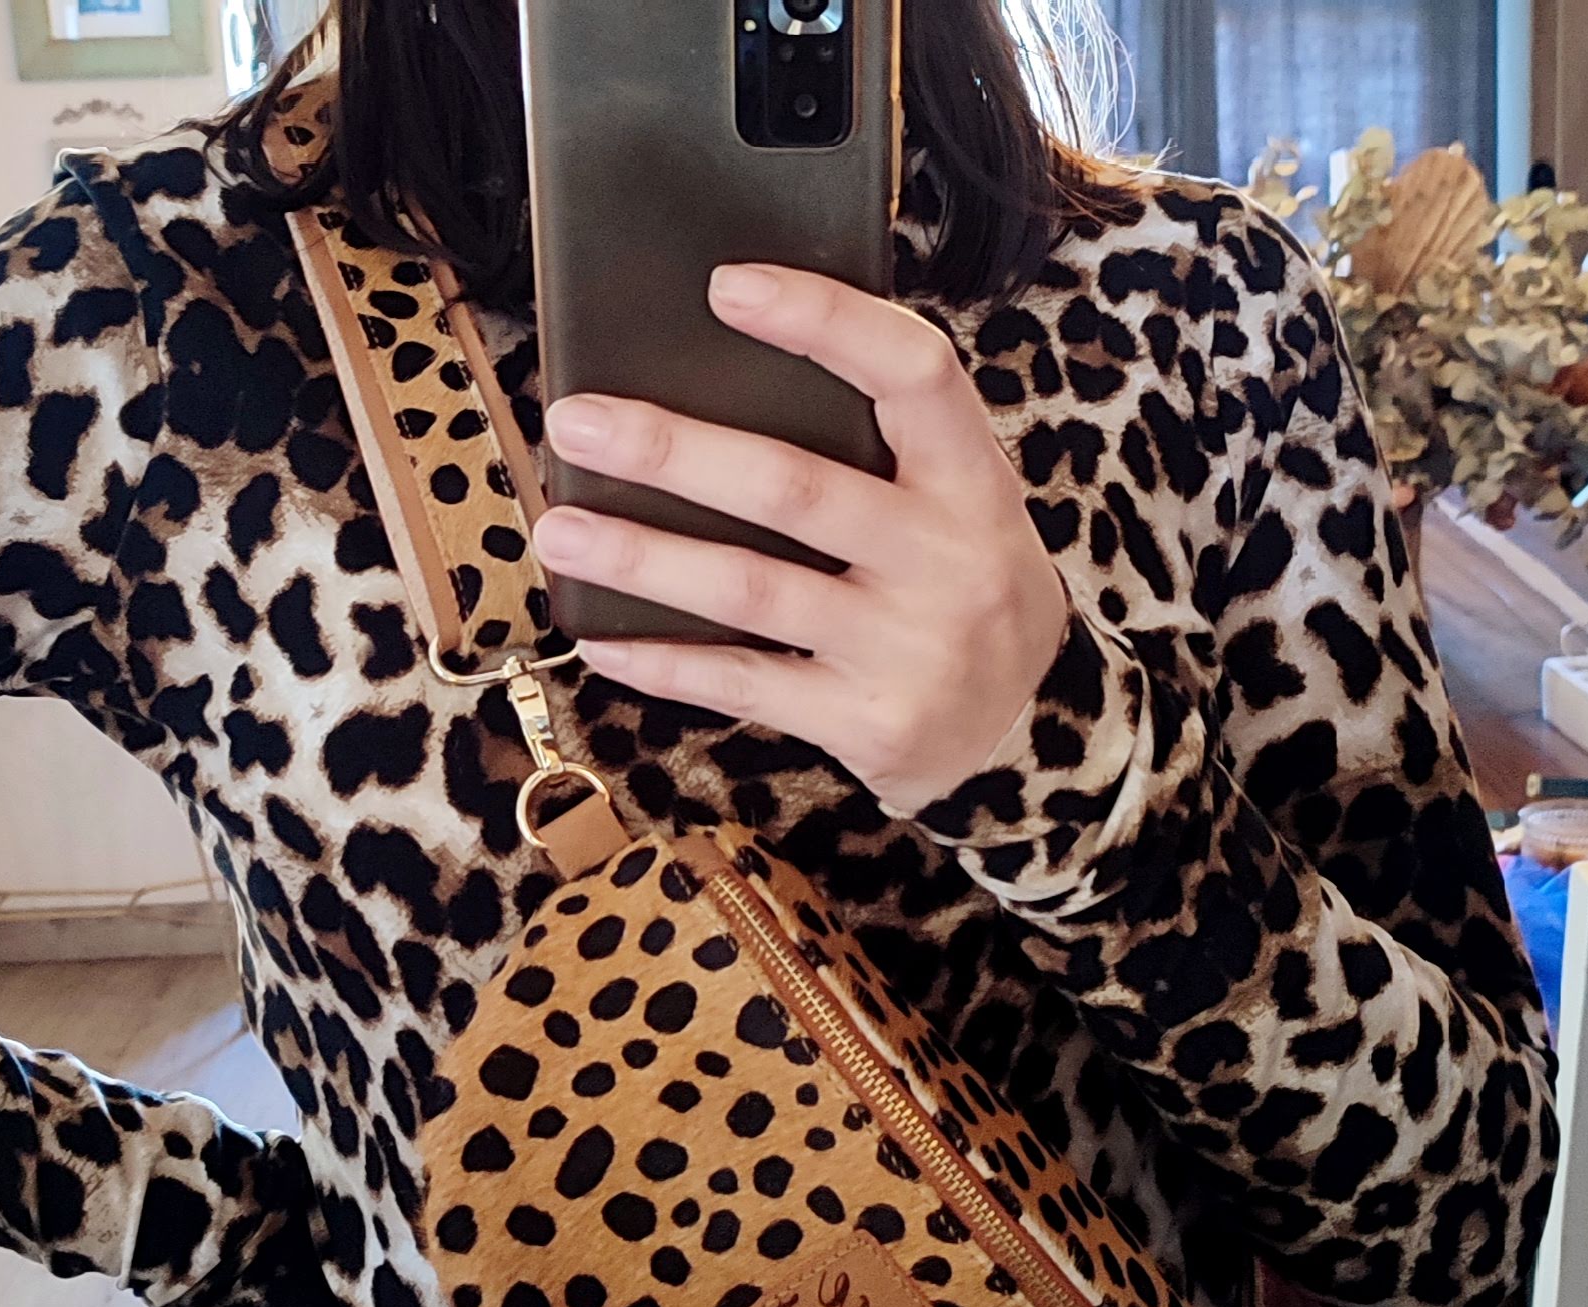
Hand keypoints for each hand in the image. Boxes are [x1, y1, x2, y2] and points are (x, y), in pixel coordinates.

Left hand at [535, 263, 1071, 816]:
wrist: (1027, 738)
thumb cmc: (964, 592)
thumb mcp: (963, 508)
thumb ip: (881, 452)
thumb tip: (720, 379)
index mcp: (973, 481)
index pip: (913, 373)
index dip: (824, 320)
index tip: (727, 286)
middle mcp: (946, 560)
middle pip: (795, 489)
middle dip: (674, 451)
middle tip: (578, 422)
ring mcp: (906, 649)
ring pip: (751, 591)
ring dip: (642, 558)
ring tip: (560, 530)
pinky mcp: (867, 725)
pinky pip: (746, 686)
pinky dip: (665, 663)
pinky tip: (600, 639)